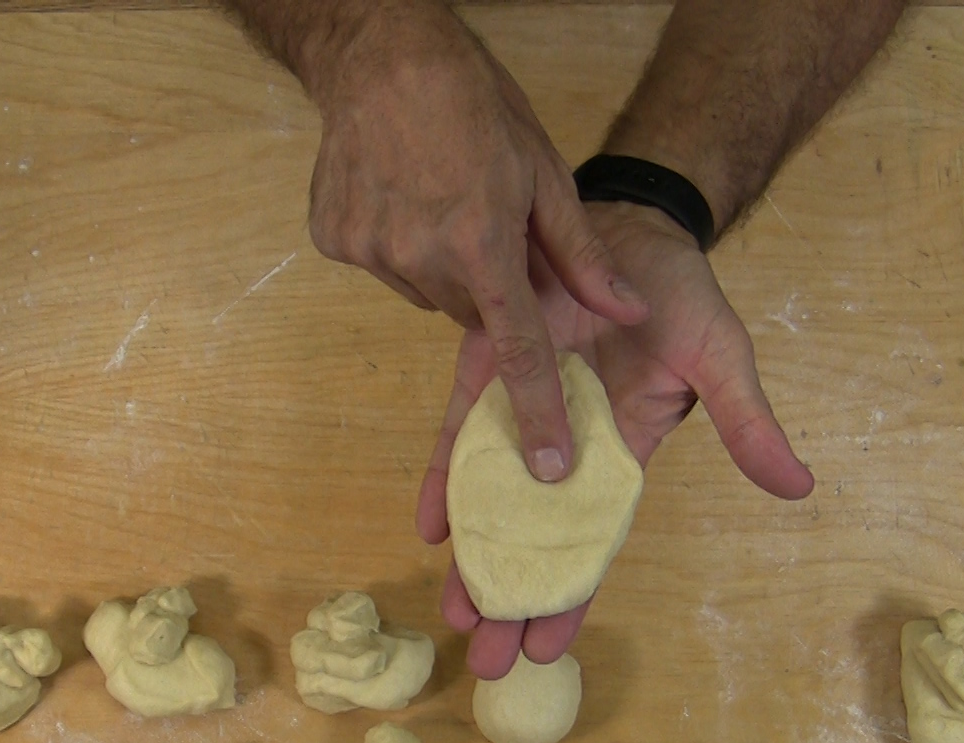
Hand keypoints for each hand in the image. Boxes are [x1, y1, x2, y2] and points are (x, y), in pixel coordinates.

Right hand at [301, 4, 647, 479]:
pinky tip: (403, 194)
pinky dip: (399, 244)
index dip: (539, 412)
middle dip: (491, 293)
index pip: (520, 351)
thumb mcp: (545, 173)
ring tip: (444, 201)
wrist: (380, 53)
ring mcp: (370, 249)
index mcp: (483, 244)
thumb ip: (583, 256)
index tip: (549, 468)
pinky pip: (383, 268)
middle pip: (473, 317)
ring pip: (427, 294)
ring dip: (445, 267)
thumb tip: (627, 310)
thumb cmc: (475, 105)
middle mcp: (421, 256)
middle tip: (494, 237)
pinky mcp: (336, 239)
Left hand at [417, 201, 815, 678]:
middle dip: (509, 596)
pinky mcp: (487, 371)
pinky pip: (460, 433)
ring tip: (453, 613)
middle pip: (533, 537)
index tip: (547, 649)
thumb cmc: (680, 294)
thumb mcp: (723, 359)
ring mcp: (522, 412)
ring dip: (471, 554)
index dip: (570, 594)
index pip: (592, 542)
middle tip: (484, 661)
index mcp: (621, 456)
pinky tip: (426, 525)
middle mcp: (566, 447)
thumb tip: (799, 487)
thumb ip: (747, 423)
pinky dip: (443, 478)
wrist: (629, 223)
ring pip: (490, 498)